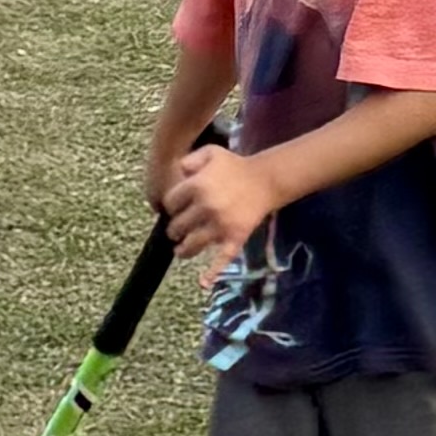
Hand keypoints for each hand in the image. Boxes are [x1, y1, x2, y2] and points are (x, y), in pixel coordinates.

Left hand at [160, 143, 273, 272]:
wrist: (265, 180)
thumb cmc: (235, 166)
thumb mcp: (210, 152)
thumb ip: (189, 160)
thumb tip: (176, 174)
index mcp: (196, 186)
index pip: (170, 203)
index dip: (170, 207)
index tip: (174, 209)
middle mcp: (205, 206)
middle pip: (177, 226)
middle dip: (174, 230)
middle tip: (175, 231)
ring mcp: (220, 225)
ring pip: (192, 244)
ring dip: (183, 250)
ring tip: (180, 250)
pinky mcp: (234, 237)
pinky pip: (221, 259)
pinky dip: (212, 273)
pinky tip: (202, 282)